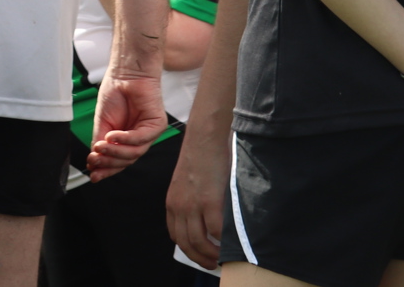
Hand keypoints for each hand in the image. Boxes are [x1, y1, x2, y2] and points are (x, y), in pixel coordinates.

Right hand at [89, 71, 166, 179]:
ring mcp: (149, 133)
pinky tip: (113, 135)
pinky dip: (125, 139)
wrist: (125, 74)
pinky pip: (142, 139)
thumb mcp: (102, 122)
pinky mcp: (157, 126)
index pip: (119, 160)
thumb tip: (94, 160)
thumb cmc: (115, 93)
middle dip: (109, 164)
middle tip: (94, 161)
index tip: (92, 174)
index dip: (106, 169)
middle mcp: (138, 139)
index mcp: (125, 139)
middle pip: (127, 160)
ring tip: (100, 147)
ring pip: (135, 153)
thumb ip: (100, 141)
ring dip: (116, 152)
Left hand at [165, 127, 226, 269]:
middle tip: (214, 265)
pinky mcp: (208, 200)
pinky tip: (231, 243)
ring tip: (223, 259)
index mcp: (172, 202)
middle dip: (200, 258)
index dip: (188, 250)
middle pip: (186, 243)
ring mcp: (192, 204)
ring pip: (199, 241)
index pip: (175, 235)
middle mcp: (178, 206)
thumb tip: (205, 220)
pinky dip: (223, 241)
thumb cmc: (201, 158)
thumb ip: (191, 201)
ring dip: (212, 254)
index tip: (200, 256)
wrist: (204, 138)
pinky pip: (215, 229)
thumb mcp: (188, 183)